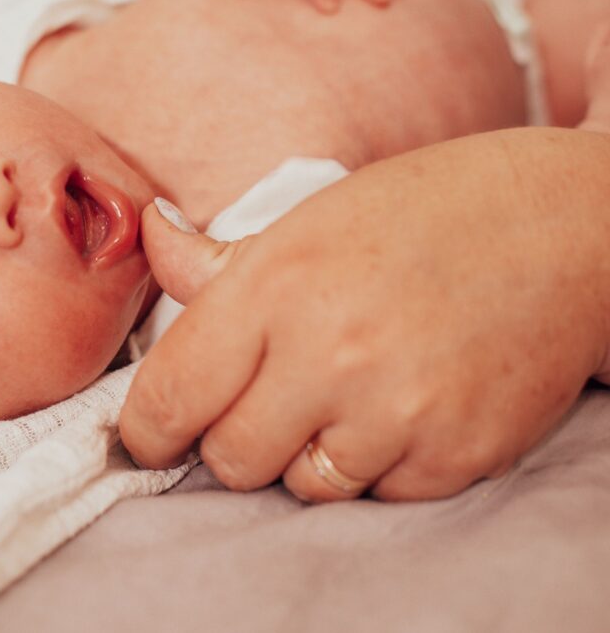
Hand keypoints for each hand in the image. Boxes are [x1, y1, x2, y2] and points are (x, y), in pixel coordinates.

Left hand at [122, 129, 609, 501]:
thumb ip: (214, 259)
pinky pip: (375, 494)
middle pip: (229, 460)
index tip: (152, 435)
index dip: (147, 431)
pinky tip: (400, 405)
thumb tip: (150, 235)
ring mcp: (397, 413)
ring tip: (344, 394)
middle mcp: (330, 355)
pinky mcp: (454, 455)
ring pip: (301, 486)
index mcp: (275, 287)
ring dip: (305, 455)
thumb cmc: (422, 216)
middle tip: (263, 402)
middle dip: (229, 441)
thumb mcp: (306, 221)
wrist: (563, 230)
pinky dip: (374, 464)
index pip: (171, 398)